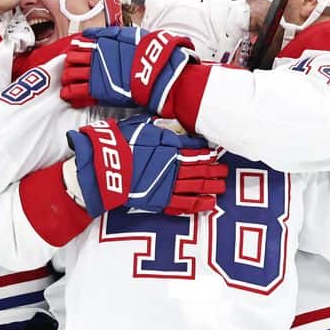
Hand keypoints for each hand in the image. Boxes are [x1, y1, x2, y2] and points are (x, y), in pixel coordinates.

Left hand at [61, 27, 195, 114]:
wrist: (155, 70)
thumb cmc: (147, 53)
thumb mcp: (129, 35)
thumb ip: (108, 33)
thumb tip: (90, 33)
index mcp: (101, 43)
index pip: (79, 45)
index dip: (74, 50)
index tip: (73, 54)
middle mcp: (94, 57)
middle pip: (72, 59)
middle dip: (68, 64)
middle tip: (68, 69)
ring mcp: (95, 74)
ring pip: (71, 75)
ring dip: (67, 79)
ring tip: (66, 83)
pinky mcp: (97, 90)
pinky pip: (77, 92)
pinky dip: (70, 94)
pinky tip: (69, 96)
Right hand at [66, 116, 226, 216]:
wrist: (105, 167)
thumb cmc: (120, 143)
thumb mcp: (141, 126)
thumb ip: (159, 128)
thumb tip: (171, 125)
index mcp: (171, 145)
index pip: (196, 148)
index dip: (206, 151)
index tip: (213, 152)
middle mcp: (175, 164)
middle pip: (202, 167)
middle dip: (214, 169)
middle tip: (223, 170)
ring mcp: (169, 183)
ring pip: (198, 185)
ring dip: (211, 185)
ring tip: (220, 186)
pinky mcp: (161, 200)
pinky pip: (185, 203)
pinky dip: (199, 204)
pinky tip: (209, 203)